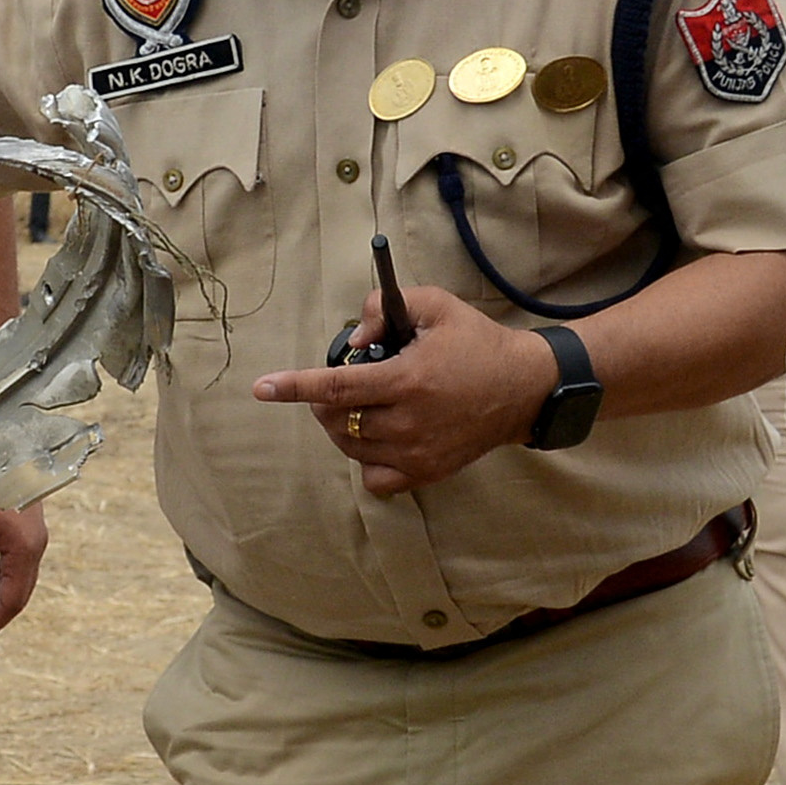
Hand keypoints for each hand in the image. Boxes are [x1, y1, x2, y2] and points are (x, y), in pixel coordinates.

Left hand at [250, 282, 549, 495]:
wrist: (523, 388)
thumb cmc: (476, 343)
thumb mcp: (435, 306)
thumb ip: (384, 311)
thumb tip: (353, 342)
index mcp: (408, 379)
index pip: (335, 386)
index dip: (293, 387)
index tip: (261, 388)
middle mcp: (409, 422)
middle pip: (337, 418)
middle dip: (325, 397)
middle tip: (347, 380)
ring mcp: (417, 454)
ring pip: (350, 446)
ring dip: (343, 424)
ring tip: (365, 403)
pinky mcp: (426, 474)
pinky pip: (373, 478)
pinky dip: (365, 457)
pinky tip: (378, 435)